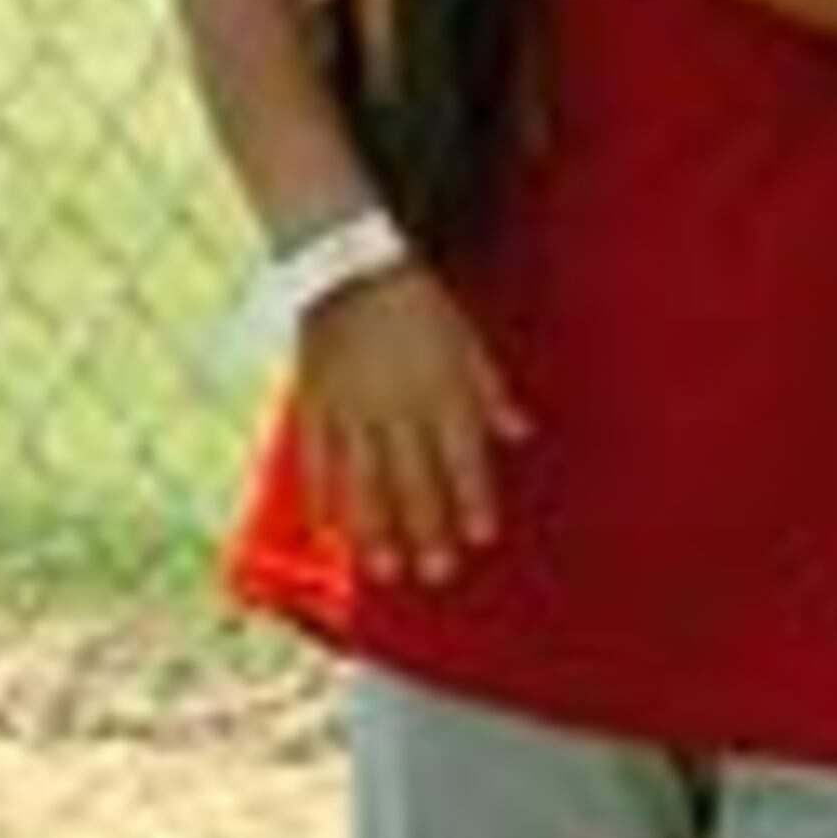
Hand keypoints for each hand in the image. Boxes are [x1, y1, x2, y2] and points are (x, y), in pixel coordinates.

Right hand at [288, 257, 524, 583]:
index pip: (461, 456)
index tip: (480, 537)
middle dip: (426, 529)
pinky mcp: (315, 403)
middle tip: (436, 572)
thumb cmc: (416, 303)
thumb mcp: (465, 339)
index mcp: (440, 388)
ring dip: (375, 528)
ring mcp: (352, 408)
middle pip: (413, 479)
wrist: (347, 265)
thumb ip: (489, 390)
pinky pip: (317, 459)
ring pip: (363, 479)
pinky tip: (330, 533)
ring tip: (383, 570)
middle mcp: (397, 405)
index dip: (472, 498)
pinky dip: (322, 498)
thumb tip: (521, 432)